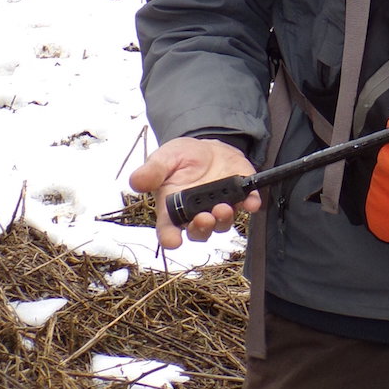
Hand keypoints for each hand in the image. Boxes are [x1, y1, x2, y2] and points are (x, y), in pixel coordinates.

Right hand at [129, 136, 259, 248]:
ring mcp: (219, 207)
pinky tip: (252, 201)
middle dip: (202, 228)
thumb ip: (152, 171)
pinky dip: (251, 204)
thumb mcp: (164, 159)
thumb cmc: (180, 159)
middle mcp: (196, 214)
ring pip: (223, 223)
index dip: (170, 238)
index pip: (168, 231)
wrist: (206, 148)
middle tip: (204, 218)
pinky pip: (247, 205)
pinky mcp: (240, 196)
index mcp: (173, 210)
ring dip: (224, 219)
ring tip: (223, 207)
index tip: (172, 240)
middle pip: (199, 232)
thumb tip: (136, 181)